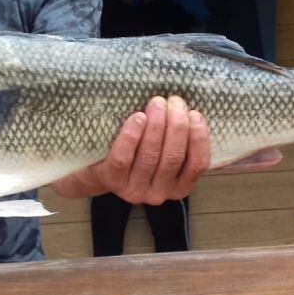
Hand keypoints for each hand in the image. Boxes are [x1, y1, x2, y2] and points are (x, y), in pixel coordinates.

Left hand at [50, 95, 210, 204]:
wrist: (94, 168)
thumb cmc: (136, 152)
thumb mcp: (163, 151)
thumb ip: (179, 139)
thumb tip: (194, 111)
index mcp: (179, 186)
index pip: (198, 165)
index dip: (199, 138)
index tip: (195, 113)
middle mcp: (159, 193)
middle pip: (173, 157)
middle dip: (177, 125)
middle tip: (174, 100)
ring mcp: (135, 190)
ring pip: (150, 156)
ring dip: (157, 125)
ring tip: (157, 103)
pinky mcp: (112, 181)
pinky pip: (124, 157)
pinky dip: (132, 135)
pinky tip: (138, 117)